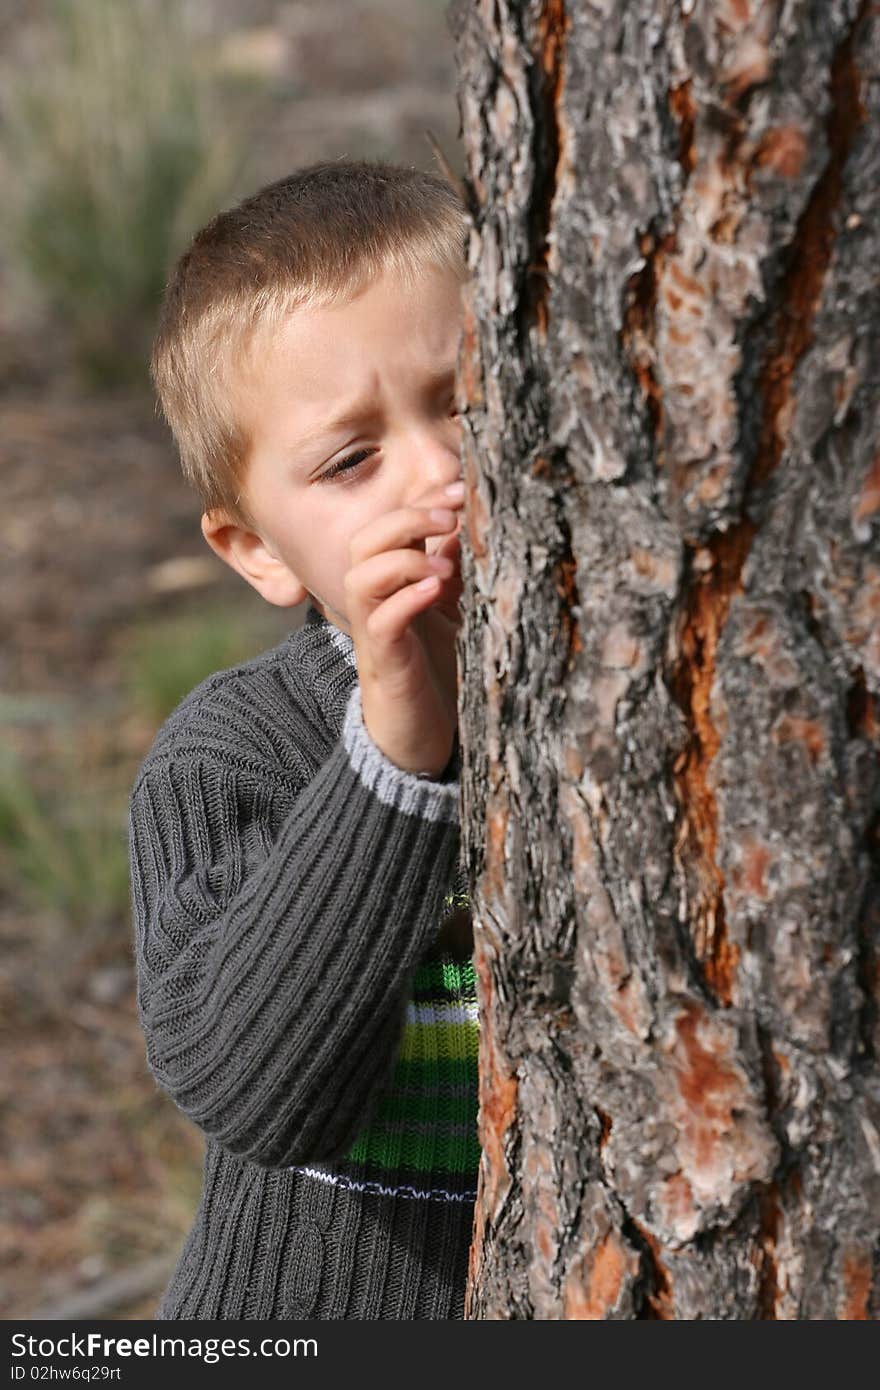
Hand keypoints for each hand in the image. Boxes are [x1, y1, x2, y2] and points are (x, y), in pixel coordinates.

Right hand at [344, 482, 463, 777]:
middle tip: (449, 512)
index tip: (463, 485)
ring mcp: (377, 632)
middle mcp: (377, 603)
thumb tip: (478, 524)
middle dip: (406, 518)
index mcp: (393, 584)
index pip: (389, 527)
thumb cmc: (442, 674)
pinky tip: (437, 590)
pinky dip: (407, 600)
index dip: (420, 501)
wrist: (423, 739)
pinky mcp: (385, 663)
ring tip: (443, 564)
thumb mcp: (459, 613)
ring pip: (362, 576)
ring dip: (403, 558)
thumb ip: (461, 573)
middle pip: (364, 542)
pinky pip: (382, 622)